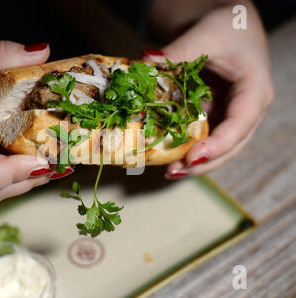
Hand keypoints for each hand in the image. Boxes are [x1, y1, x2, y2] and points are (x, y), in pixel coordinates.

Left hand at [146, 1, 273, 177]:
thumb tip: (146, 63)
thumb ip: (179, 51)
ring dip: (192, 160)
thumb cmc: (227, 25)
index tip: (193, 157)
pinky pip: (201, 135)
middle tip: (174, 172)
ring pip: (215, 146)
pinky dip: (184, 144)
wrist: (226, 22)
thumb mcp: (207, 34)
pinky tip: (165, 151)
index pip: (241, 124)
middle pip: (230, 145)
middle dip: (203, 163)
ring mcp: (229, 114)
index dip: (219, 145)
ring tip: (168, 169)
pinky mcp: (213, 114)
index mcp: (255, 91)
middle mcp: (245, 109)